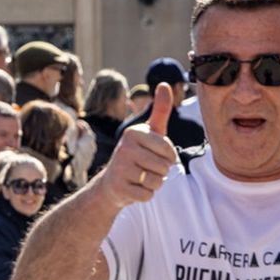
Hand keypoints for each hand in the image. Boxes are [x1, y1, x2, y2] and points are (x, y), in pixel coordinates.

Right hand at [99, 82, 177, 208]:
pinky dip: (146, 194)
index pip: (168, 149)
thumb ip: (160, 110)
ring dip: (154, 183)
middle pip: (164, 166)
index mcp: (133, 133)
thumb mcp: (149, 132)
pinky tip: (135, 188)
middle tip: (147, 168)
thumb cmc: (136, 154)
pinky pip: (148, 195)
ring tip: (142, 177)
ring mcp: (120, 169)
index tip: (155, 155)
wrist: (111, 182)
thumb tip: (165, 84)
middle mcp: (124, 148)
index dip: (168, 156)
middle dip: (161, 171)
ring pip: (158, 182)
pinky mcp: (119, 188)